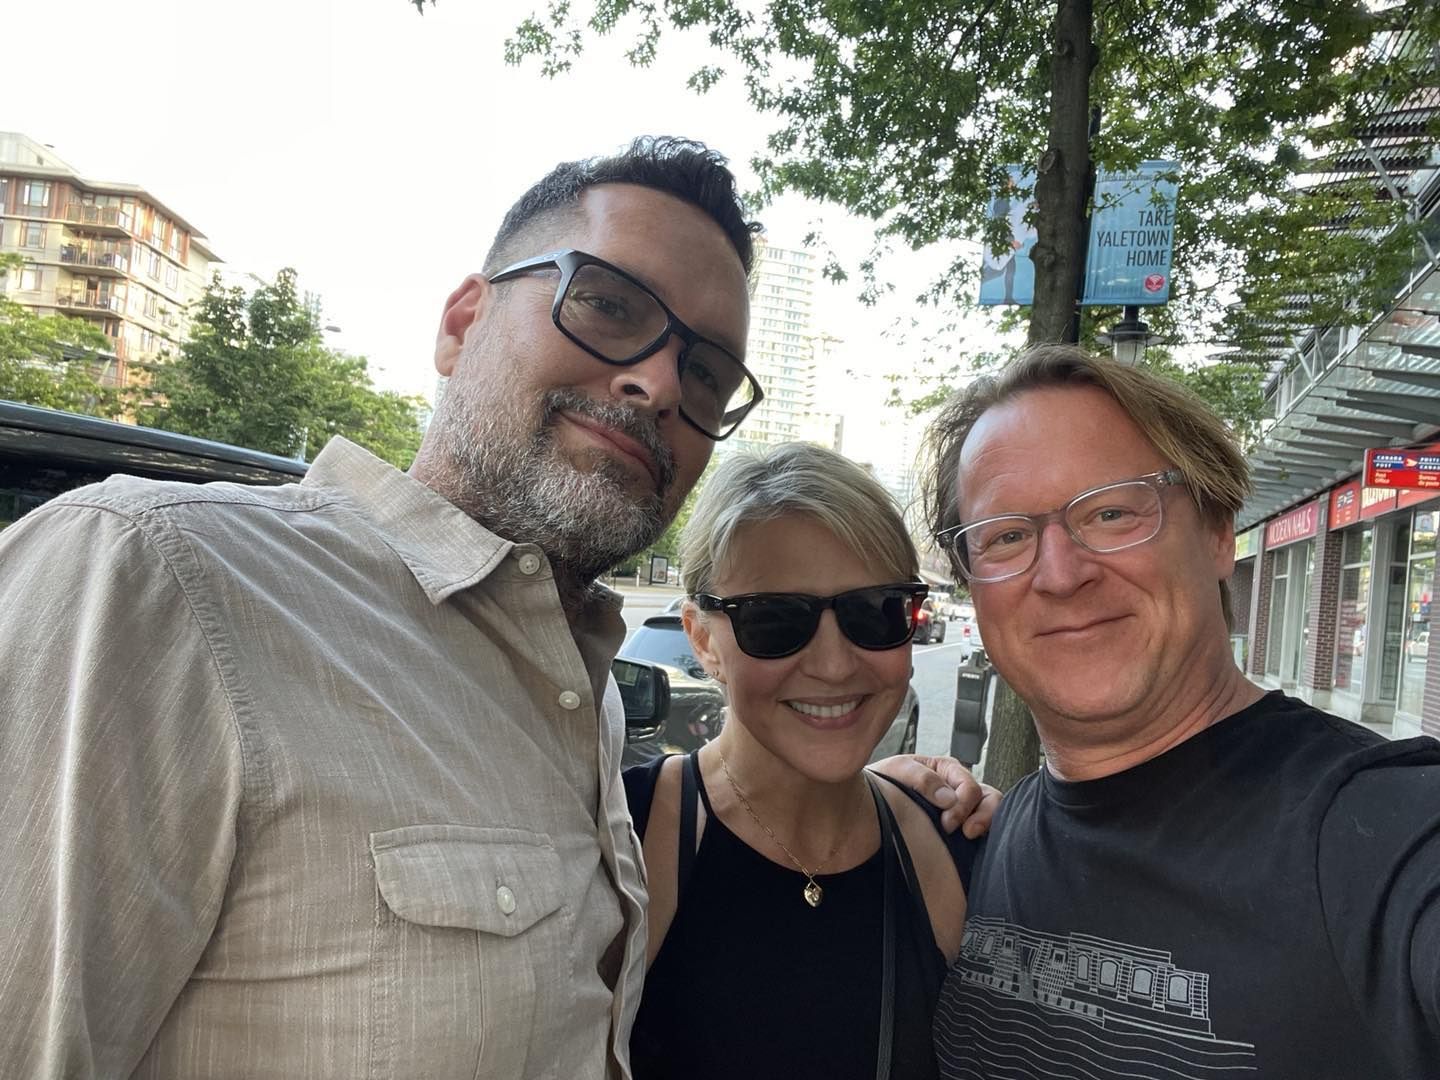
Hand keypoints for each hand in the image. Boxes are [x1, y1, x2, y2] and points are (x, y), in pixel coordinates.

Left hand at [869, 754, 1001, 837]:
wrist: (869, 803)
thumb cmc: (884, 783)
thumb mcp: (898, 770)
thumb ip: (922, 778)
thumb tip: (949, 799)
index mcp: (947, 770)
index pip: (970, 786)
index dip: (962, 806)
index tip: (947, 824)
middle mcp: (959, 787)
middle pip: (989, 798)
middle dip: (982, 816)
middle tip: (965, 833)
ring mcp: (963, 807)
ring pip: (991, 812)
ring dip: (986, 824)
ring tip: (970, 837)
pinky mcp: (960, 827)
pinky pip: (982, 830)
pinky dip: (984, 836)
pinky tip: (971, 846)